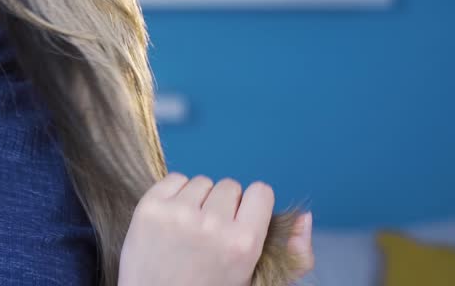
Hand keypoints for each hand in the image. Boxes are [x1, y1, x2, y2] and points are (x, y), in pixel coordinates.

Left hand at [118, 173, 313, 285]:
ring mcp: (177, 214)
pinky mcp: (150, 207)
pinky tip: (172, 220)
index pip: (260, 192)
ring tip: (190, 228)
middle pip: (230, 186)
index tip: (240, 221)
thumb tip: (304, 216)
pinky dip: (175, 193)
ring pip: (202, 181)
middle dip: (223, 205)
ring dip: (198, 199)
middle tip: (211, 232)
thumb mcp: (256, 280)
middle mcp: (212, 224)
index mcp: (244, 243)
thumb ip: (294, 255)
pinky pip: (174, 178)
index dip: (251, 206)